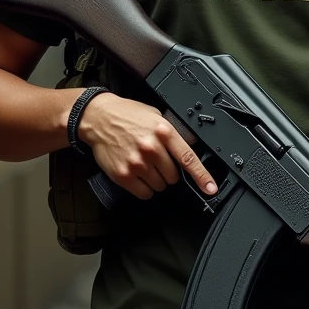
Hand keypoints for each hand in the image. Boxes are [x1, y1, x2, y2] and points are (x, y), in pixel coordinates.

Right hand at [78, 92, 217, 199]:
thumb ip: (171, 133)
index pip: (188, 158)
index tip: (210, 188)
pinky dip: (144, 188)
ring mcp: (137, 163)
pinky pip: (144, 193)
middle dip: (169, 172)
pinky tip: (137, 174)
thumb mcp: (156, 116)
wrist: (98, 117)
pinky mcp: (123, 175)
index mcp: (163, 132)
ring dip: (156, 180)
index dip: (202, 176)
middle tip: (157, 160)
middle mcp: (152, 148)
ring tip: (145, 164)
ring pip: (159, 186)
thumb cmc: (127, 115)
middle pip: (173, 176)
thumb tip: (188, 149)